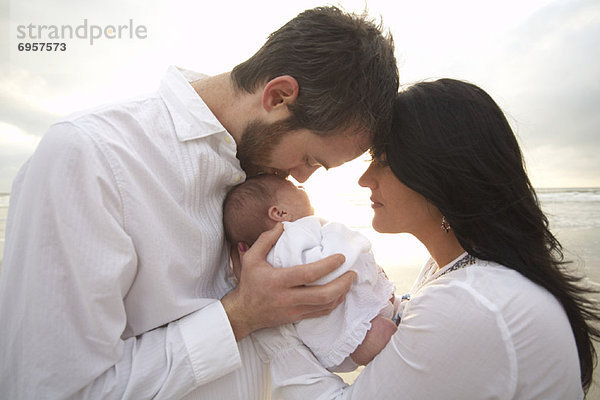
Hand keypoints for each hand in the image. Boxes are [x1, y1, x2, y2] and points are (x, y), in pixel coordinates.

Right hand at [221, 223, 355, 339]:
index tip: (341, 257)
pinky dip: (334, 304)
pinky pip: (321, 313)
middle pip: (322, 295)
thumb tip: (283, 225)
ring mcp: (293, 310)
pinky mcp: (297, 318)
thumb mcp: (251, 258)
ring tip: (349, 282)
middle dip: (342, 284)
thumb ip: (266, 239)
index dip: (328, 266)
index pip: (308, 274)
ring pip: (325, 306)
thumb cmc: (249, 283)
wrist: (244, 313)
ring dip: (341, 294)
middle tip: (352, 273)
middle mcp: (287, 298)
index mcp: (278, 281)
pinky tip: (340, 294)